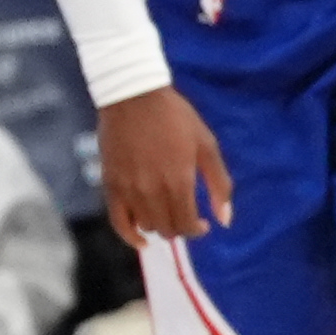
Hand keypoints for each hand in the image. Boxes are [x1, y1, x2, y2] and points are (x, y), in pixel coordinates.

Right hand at [98, 86, 234, 243]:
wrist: (134, 95)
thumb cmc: (176, 117)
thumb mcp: (206, 145)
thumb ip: (219, 185)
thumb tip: (225, 221)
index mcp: (179, 182)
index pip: (188, 225)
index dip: (197, 229)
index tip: (203, 223)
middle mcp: (153, 191)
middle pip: (168, 229)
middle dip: (181, 228)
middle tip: (186, 217)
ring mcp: (129, 190)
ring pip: (147, 226)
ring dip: (160, 226)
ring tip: (166, 214)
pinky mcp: (111, 185)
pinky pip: (119, 222)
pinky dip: (130, 236)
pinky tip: (140, 239)